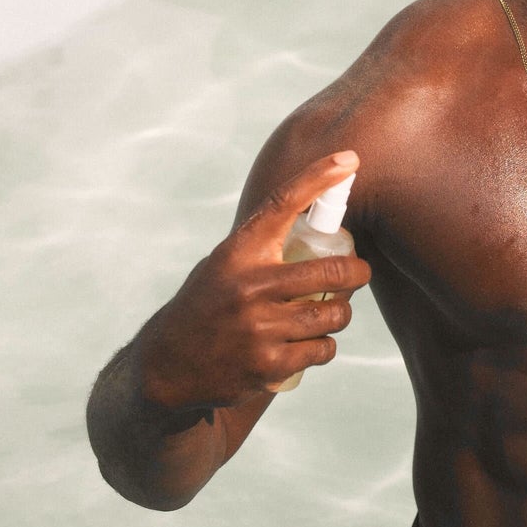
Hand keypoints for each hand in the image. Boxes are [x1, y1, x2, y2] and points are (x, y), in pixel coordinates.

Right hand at [136, 151, 370, 409]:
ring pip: (334, 315)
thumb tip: (319, 218)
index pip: (283, 204)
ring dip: (339, 313)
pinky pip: (323, 350)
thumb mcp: (224, 265)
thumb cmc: (206, 305)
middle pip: (332, 271)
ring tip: (329, 312)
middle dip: (358, 272)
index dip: (319, 178)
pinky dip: (323, 346)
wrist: (167, 366)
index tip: (348, 160)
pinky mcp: (270, 366)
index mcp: (239, 253)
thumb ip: (263, 248)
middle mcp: (250, 287)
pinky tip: (308, 344)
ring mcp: (261, 329)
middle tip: (359, 272)